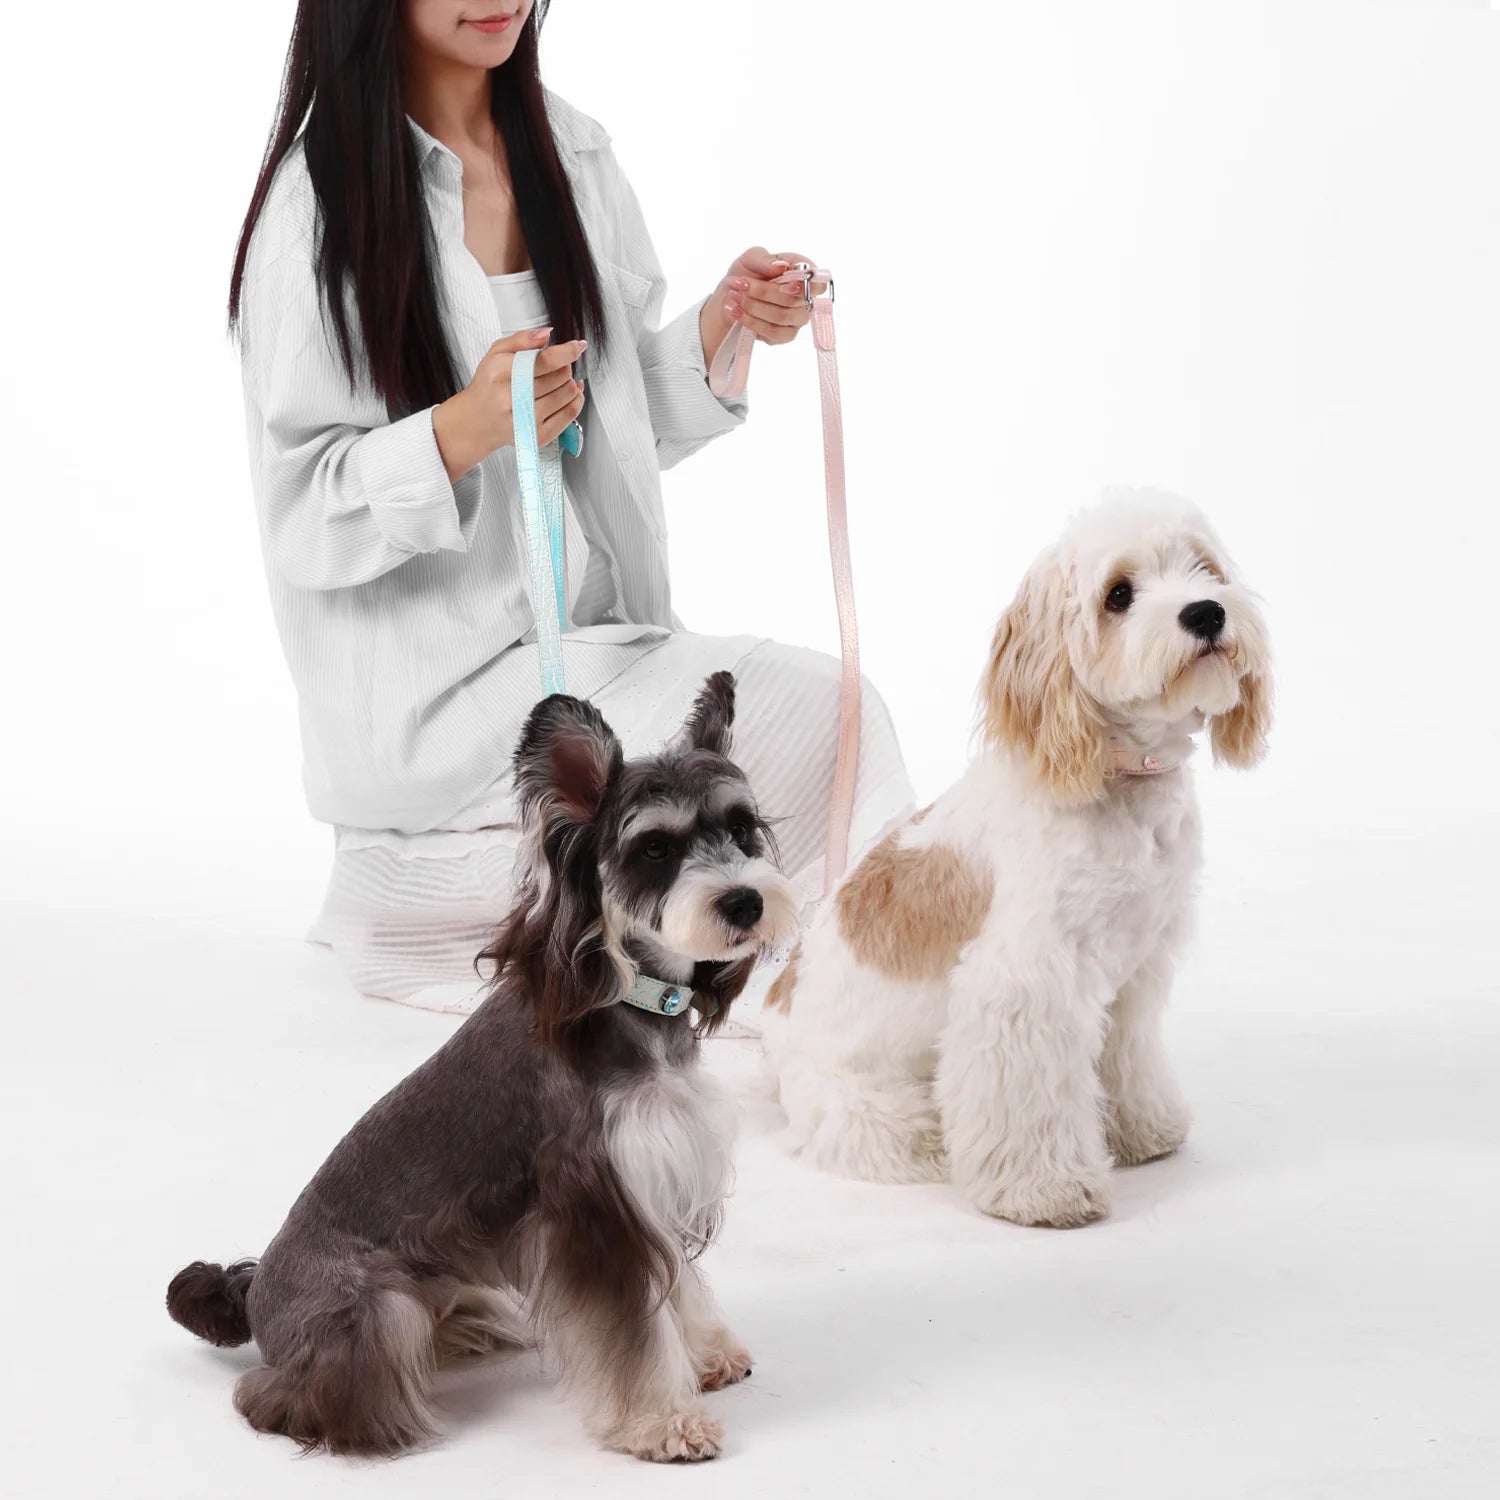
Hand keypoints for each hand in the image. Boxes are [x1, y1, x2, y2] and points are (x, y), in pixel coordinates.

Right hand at [432, 328, 585, 481]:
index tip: (577, 346)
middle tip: (554, 368)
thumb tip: (547, 334)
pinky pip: (570, 414)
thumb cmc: (489, 385)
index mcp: (500, 373)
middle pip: (560, 376)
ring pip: (568, 393)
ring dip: (569, 383)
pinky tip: (567, 394)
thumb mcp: (496, 353)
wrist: (478, 421)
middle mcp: (512, 398)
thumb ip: (522, 340)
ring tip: (556, 382)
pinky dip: (575, 400)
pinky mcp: (538, 435)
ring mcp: (526, 420)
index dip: (567, 352)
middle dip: (563, 367)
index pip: (544, 361)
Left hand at [699, 247, 818, 365]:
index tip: (786, 283)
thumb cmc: (746, 274)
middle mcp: (805, 298)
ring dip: (754, 306)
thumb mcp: (750, 259)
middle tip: (740, 284)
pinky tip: (737, 312)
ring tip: (735, 296)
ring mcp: (796, 319)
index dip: (806, 285)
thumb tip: (781, 266)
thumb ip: (764, 259)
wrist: (730, 297)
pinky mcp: (785, 336)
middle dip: (763, 292)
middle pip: (794, 300)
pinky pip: (772, 333)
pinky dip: (751, 321)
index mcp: (803, 274)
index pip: (819, 283)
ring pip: (782, 317)